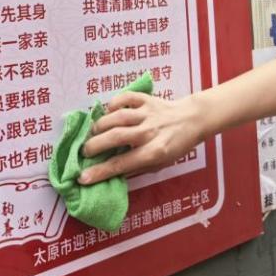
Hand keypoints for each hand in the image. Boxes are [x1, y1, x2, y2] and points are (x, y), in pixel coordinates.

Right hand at [78, 92, 205, 183]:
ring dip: (100, 125)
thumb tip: (112, 172)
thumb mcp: (160, 164)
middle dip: (95, 145)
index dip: (100, 172)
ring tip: (93, 133)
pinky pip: (126, 97)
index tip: (82, 178)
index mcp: (154, 151)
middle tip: (85, 152)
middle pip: (116, 137)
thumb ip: (138, 167)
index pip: (122, 164)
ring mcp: (148, 113)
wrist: (193, 119)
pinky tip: (107, 111)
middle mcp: (150, 132)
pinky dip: (113, 102)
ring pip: (118, 117)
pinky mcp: (147, 99)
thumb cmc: (176, 145)